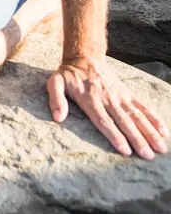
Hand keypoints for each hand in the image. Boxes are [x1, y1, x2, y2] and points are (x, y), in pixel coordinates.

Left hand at [48, 56, 168, 158]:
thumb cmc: (68, 75)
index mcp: (90, 100)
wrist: (85, 57)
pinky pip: (143, 107)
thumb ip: (56, 100)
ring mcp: (120, 97)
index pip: (104, 121)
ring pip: (137, 117)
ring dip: (150, 133)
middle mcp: (108, 100)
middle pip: (125, 122)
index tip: (125, 150)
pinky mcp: (127, 94)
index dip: (115, 136)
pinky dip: (154, 118)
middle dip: (137, 140)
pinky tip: (164, 131)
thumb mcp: (54, 83)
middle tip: (147, 156)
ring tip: (160, 148)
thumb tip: (58, 117)